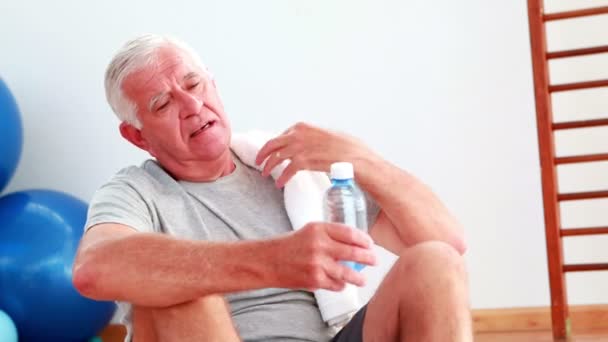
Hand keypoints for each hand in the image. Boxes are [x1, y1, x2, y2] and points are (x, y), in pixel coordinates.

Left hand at [255, 122, 374, 187]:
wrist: (356, 157)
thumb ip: (313, 137)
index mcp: (303, 127)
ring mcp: (300, 147)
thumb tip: (307, 143)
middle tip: (259, 162)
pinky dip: (281, 177)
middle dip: (263, 154)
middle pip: (273, 144)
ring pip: (277, 157)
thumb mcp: (326, 135)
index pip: (281, 136)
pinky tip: (279, 183)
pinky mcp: (303, 161)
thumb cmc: (346, 148)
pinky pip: (286, 170)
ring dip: (269, 167)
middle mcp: (298, 134)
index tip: (270, 152)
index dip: (274, 146)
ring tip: (265, 175)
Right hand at [270, 222, 376, 291]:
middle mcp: (319, 245)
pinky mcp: (315, 280)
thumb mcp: (309, 231)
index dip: (364, 239)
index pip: (350, 233)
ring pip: (348, 273)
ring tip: (363, 279)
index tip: (369, 243)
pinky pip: (336, 284)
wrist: (268, 261)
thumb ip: (330, 235)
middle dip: (368, 258)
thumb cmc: (289, 245)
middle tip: (373, 260)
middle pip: (353, 252)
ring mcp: (318, 264)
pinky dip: (341, 285)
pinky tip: (341, 284)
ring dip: (358, 277)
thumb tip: (353, 243)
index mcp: (319, 229)